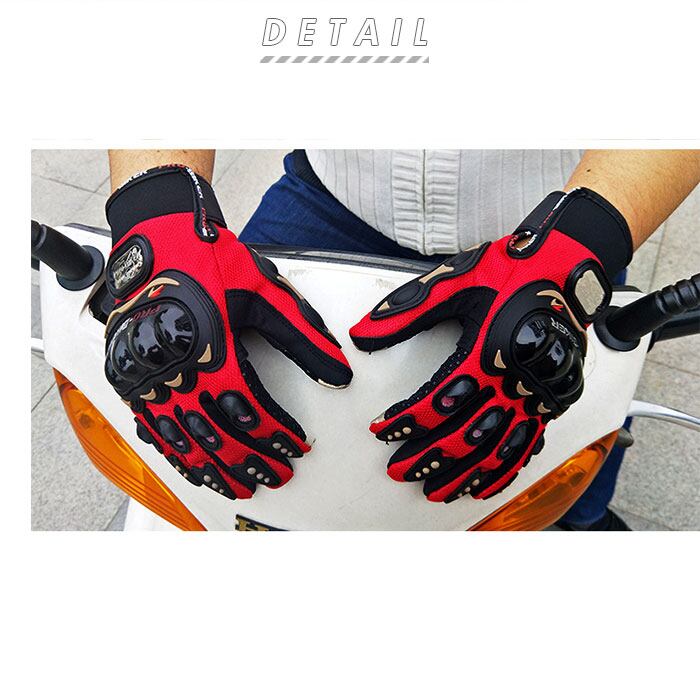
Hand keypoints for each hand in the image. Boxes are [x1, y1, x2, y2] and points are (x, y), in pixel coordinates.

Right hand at [103, 165, 352, 499]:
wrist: (155, 238)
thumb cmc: (210, 261)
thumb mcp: (266, 293)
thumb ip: (305, 337)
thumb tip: (340, 373)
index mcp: (214, 351)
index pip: (251, 411)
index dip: (277, 435)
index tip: (295, 448)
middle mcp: (178, 371)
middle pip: (219, 435)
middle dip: (251, 461)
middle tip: (275, 478)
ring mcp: (149, 378)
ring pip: (185, 440)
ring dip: (215, 468)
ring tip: (237, 486)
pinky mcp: (129, 377)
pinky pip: (152, 427)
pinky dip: (175, 453)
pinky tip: (190, 466)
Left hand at [350, 188, 630, 502]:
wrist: (568, 266)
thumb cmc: (510, 271)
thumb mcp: (456, 283)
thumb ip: (408, 310)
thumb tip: (361, 333)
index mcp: (485, 352)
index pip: (437, 402)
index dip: (405, 421)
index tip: (381, 430)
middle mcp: (513, 381)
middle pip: (463, 435)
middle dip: (426, 458)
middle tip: (398, 471)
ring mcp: (536, 396)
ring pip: (494, 451)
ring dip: (462, 475)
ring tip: (434, 492)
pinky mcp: (552, 402)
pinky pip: (527, 447)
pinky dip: (504, 472)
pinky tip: (484, 486)